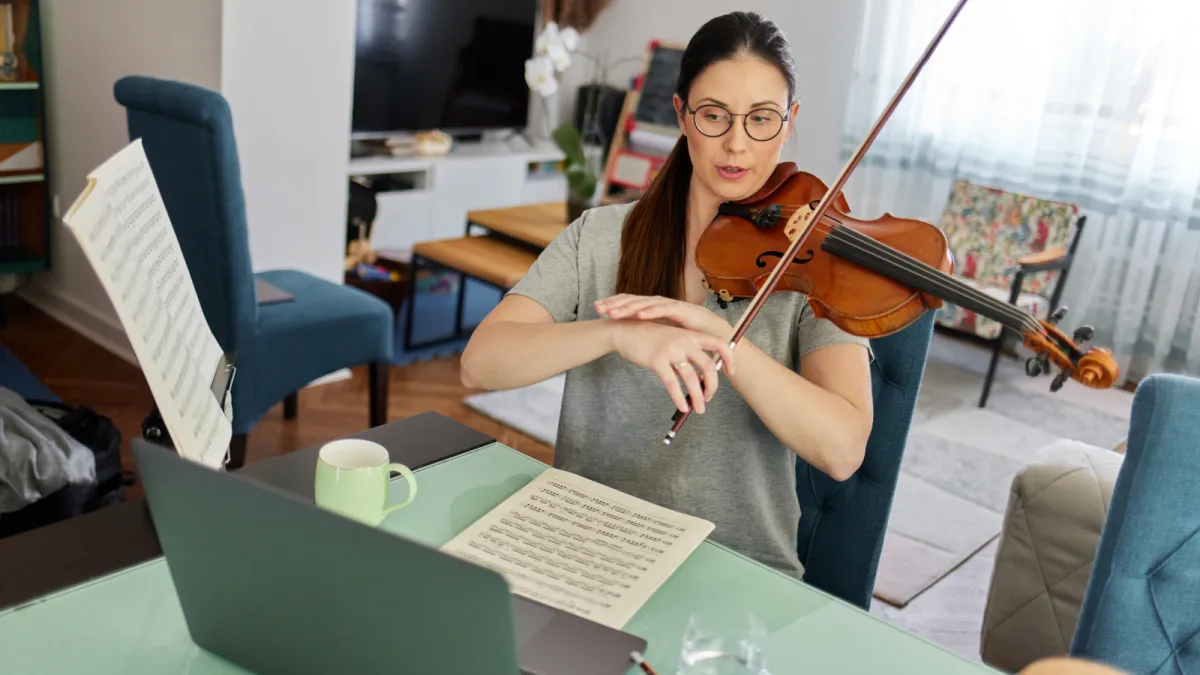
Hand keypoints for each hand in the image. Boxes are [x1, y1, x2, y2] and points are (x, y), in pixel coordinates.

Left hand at [594, 294, 732, 340]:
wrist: (712, 333)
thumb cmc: (685, 334)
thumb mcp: (660, 332)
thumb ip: (646, 330)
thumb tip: (627, 335)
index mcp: (652, 307)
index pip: (629, 303)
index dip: (613, 304)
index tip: (597, 309)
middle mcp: (658, 303)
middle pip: (632, 300)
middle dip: (614, 304)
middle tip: (598, 308)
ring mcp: (669, 305)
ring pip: (644, 304)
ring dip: (628, 307)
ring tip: (613, 312)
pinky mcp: (681, 310)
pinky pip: (663, 310)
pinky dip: (650, 311)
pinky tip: (638, 314)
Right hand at [607, 319, 735, 413]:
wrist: (626, 331)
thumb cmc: (650, 338)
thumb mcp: (672, 338)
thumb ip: (687, 351)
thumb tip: (701, 377)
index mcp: (690, 335)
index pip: (718, 344)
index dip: (728, 358)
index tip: (730, 372)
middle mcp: (684, 341)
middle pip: (708, 366)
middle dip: (712, 386)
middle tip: (708, 398)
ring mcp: (671, 350)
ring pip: (691, 378)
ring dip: (697, 397)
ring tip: (698, 409)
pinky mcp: (657, 360)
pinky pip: (672, 383)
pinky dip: (679, 398)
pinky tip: (682, 406)